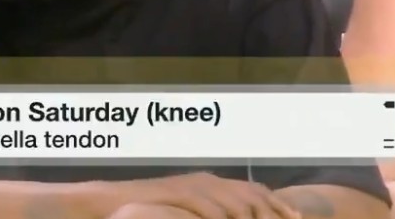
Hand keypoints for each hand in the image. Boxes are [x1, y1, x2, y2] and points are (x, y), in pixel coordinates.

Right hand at [121, 173, 301, 218]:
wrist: (115, 202)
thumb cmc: (149, 209)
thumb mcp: (186, 210)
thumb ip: (210, 213)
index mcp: (212, 182)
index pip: (255, 190)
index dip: (278, 205)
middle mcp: (208, 181)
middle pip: (253, 196)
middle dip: (273, 213)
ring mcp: (195, 187)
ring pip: (238, 204)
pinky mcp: (183, 195)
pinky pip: (214, 211)